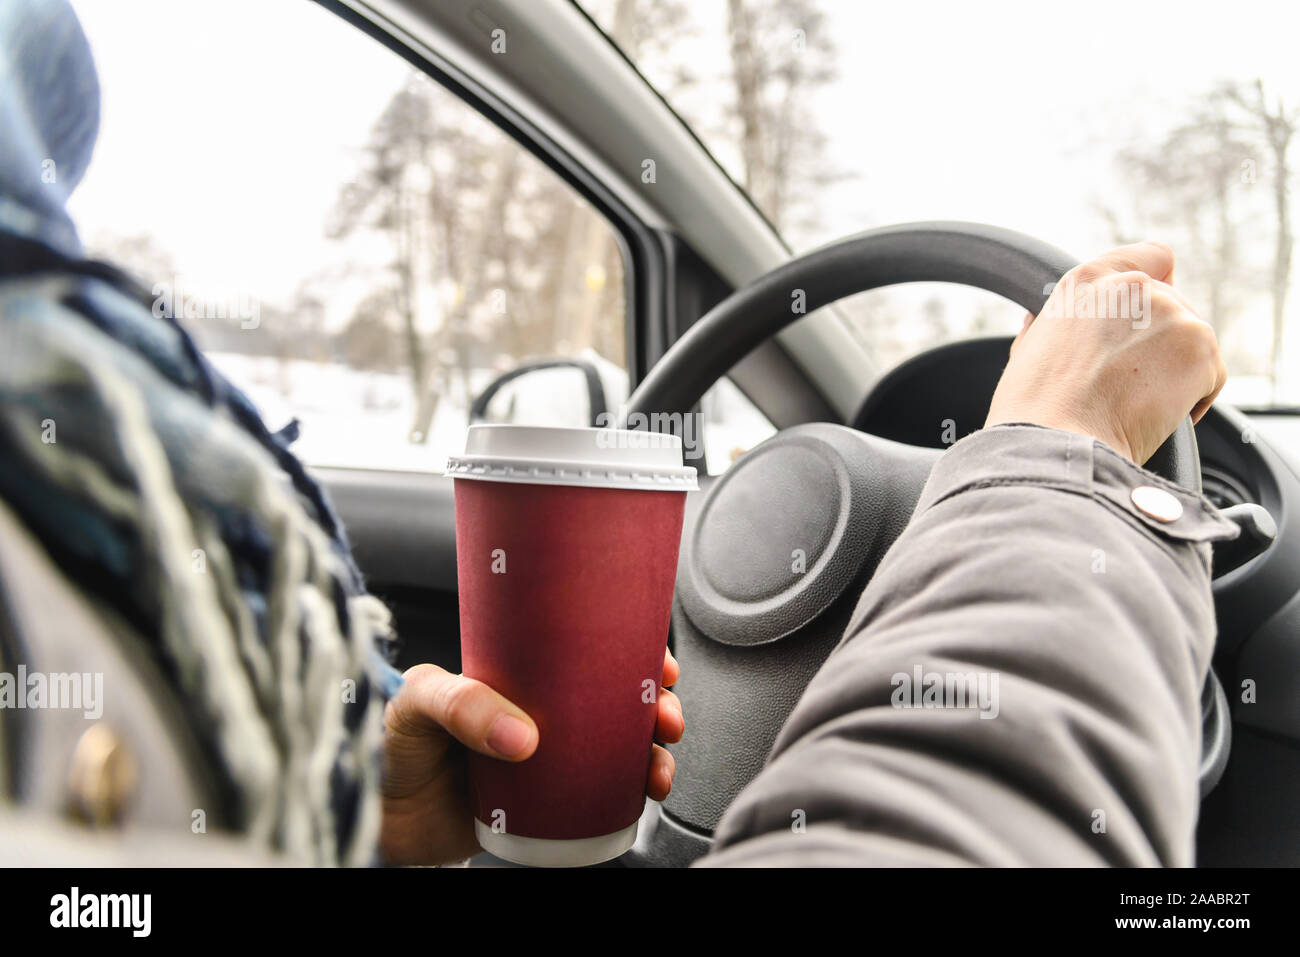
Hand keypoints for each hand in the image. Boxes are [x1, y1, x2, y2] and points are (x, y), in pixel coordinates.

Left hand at [378, 648, 683, 865]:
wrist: (371, 814)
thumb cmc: (387, 741)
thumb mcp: (417, 700)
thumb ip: (460, 704)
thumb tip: (524, 735)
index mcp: (517, 674)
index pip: (585, 650)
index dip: (631, 650)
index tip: (657, 660)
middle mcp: (539, 712)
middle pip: (616, 700)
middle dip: (656, 706)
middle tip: (664, 716)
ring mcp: (545, 759)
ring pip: (618, 748)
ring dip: (652, 753)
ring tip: (657, 766)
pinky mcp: (544, 804)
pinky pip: (599, 795)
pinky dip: (630, 795)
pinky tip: (640, 796)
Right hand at [986, 241, 1227, 464]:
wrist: (1057, 444)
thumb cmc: (1035, 409)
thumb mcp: (1028, 350)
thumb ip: (1050, 324)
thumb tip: (1040, 322)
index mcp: (1088, 280)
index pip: (1151, 257)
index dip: (1158, 285)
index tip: (1150, 317)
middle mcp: (1133, 286)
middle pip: (1176, 306)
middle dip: (1161, 342)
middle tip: (1131, 381)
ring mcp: (1172, 315)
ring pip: (1193, 341)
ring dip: (1176, 370)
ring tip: (1139, 403)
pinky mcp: (1200, 350)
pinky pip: (1211, 375)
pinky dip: (1193, 398)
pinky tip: (1157, 416)